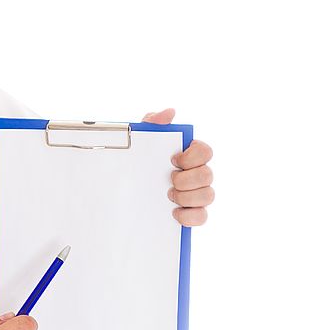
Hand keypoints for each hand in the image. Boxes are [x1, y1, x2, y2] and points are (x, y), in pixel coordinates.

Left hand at [143, 108, 214, 226]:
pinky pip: (202, 217)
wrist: (121, 189)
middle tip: (169, 180)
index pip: (206, 152)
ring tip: (168, 196)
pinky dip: (189, 216)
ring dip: (187, 197)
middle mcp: (197, 174)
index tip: (173, 160)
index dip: (193, 157)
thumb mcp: (139, 139)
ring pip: (209, 196)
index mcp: (188, 155)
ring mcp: (196, 194)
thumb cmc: (137, 159)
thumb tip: (170, 113)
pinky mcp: (191, 212)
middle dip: (187, 180)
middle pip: (209, 175)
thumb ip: (153, 122)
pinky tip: (174, 212)